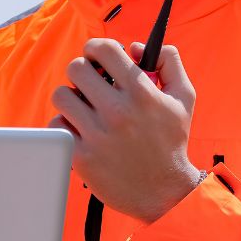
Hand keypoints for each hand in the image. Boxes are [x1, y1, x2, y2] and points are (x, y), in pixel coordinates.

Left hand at [49, 38, 200, 223]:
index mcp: (142, 92)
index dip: (95, 48)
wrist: (164, 193)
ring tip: (84, 108)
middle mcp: (118, 111)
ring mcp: (97, 134)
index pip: (103, 49)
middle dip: (82, 72)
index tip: (97, 58)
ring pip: (61, 95)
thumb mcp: (184, 97)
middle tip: (90, 85)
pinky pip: (56, 126)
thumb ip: (168, 62)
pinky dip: (65, 125)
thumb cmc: (172, 142)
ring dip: (71, 98)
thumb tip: (135, 47)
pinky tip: (80, 130)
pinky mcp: (82, 156)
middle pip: (76, 69)